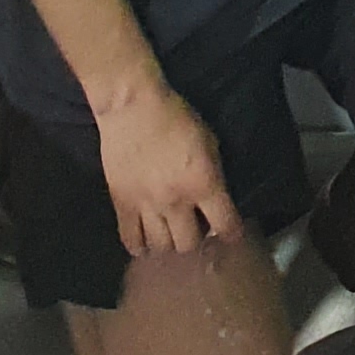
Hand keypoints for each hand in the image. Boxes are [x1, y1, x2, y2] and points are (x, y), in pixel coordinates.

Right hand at [93, 75, 243, 259]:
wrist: (133, 108)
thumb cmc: (177, 117)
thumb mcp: (210, 141)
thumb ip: (214, 173)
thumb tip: (216, 197)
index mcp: (203, 183)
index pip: (225, 224)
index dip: (232, 233)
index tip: (231, 233)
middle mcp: (176, 201)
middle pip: (189, 244)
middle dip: (197, 237)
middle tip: (196, 226)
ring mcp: (146, 206)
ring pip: (161, 246)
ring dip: (169, 242)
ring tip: (171, 232)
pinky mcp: (122, 205)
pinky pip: (130, 240)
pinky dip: (140, 246)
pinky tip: (146, 243)